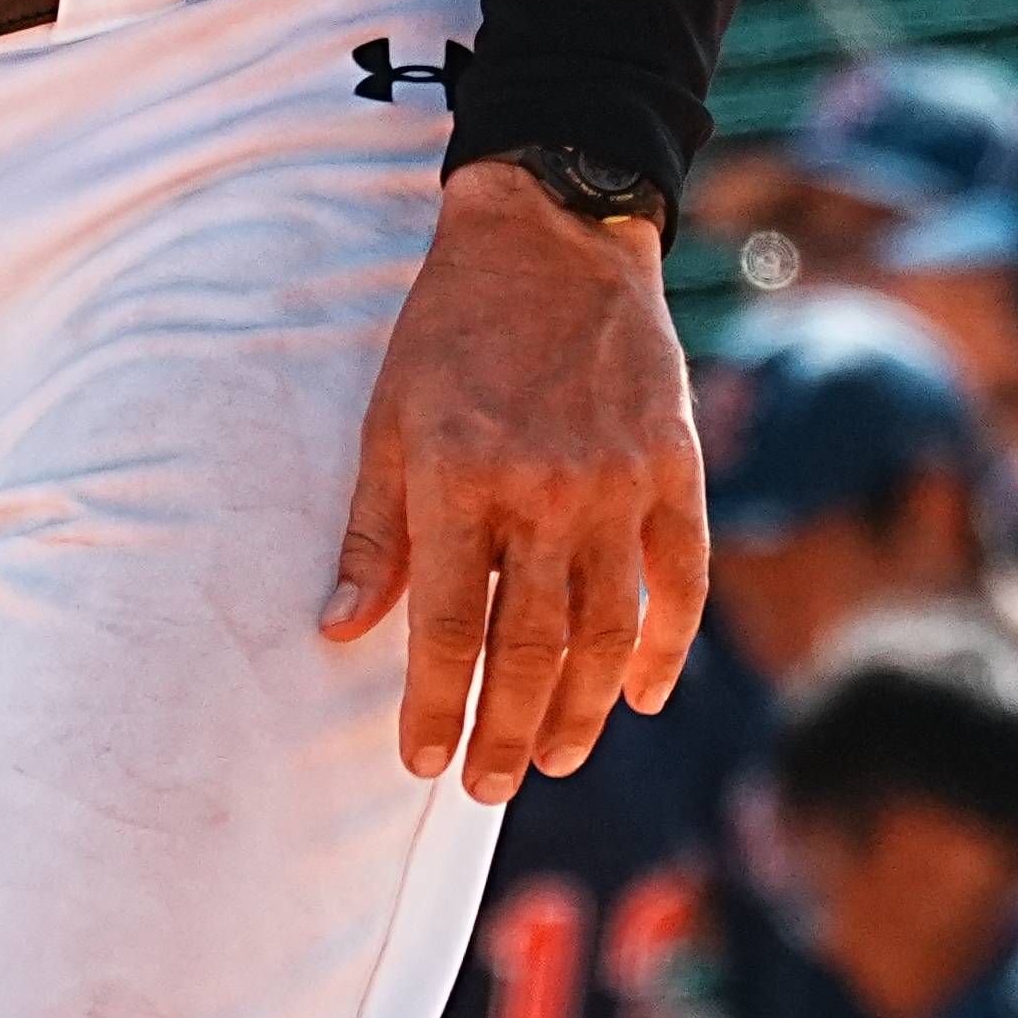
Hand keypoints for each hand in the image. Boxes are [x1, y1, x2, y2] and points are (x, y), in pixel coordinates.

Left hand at [321, 162, 707, 793]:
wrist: (554, 232)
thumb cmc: (454, 328)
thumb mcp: (389, 419)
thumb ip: (373, 532)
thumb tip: (338, 632)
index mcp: (459, 480)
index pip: (444, 631)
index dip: (433, 708)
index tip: (422, 763)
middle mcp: (543, 492)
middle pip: (529, 650)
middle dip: (508, 733)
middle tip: (490, 785)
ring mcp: (617, 482)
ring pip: (606, 632)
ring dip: (582, 710)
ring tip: (558, 757)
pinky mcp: (672, 467)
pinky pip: (679, 579)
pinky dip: (665, 646)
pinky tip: (642, 694)